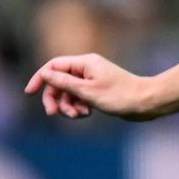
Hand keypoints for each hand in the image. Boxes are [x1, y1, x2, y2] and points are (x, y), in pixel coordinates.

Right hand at [26, 53, 162, 120]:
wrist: (147, 103)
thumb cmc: (120, 96)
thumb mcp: (87, 91)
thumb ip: (64, 83)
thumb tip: (45, 74)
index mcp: (85, 63)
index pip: (54, 66)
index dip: (40, 78)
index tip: (30, 93)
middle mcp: (88, 69)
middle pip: (59, 82)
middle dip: (54, 98)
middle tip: (53, 113)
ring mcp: (93, 81)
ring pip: (68, 93)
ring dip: (68, 105)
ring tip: (78, 115)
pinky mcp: (98, 92)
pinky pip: (79, 99)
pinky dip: (78, 107)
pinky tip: (86, 114)